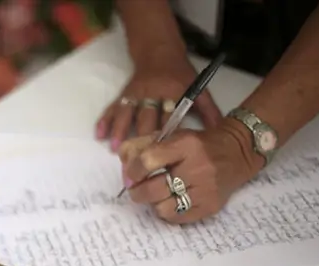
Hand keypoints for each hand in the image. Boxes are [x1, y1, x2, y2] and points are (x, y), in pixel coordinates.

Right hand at [96, 56, 221, 151]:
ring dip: (121, 130)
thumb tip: (219, 134)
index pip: (170, 117)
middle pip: (147, 118)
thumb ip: (209, 111)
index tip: (163, 155)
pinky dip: (105, 120)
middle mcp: (154, 92)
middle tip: (137, 160)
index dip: (166, 136)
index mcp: (174, 93)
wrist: (160, 51)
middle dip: (141, 138)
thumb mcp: (199, 88)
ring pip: (127, 112)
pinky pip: (113, 107)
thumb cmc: (181, 75)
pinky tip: (99, 134)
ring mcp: (137, 93)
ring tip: (116, 148)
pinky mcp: (124, 93)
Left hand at [119, 119, 263, 223]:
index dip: (132, 171)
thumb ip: (142, 145)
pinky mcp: (210, 207)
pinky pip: (176, 218)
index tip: (130, 176)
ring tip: (156, 195)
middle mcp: (198, 167)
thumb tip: (122, 161)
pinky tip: (169, 202)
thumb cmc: (197, 145)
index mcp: (186, 145)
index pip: (148, 161)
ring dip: (153, 203)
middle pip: (152, 189)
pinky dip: (167, 212)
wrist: (237, 153)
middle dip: (136, 192)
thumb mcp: (171, 135)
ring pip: (162, 207)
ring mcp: (206, 190)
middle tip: (135, 190)